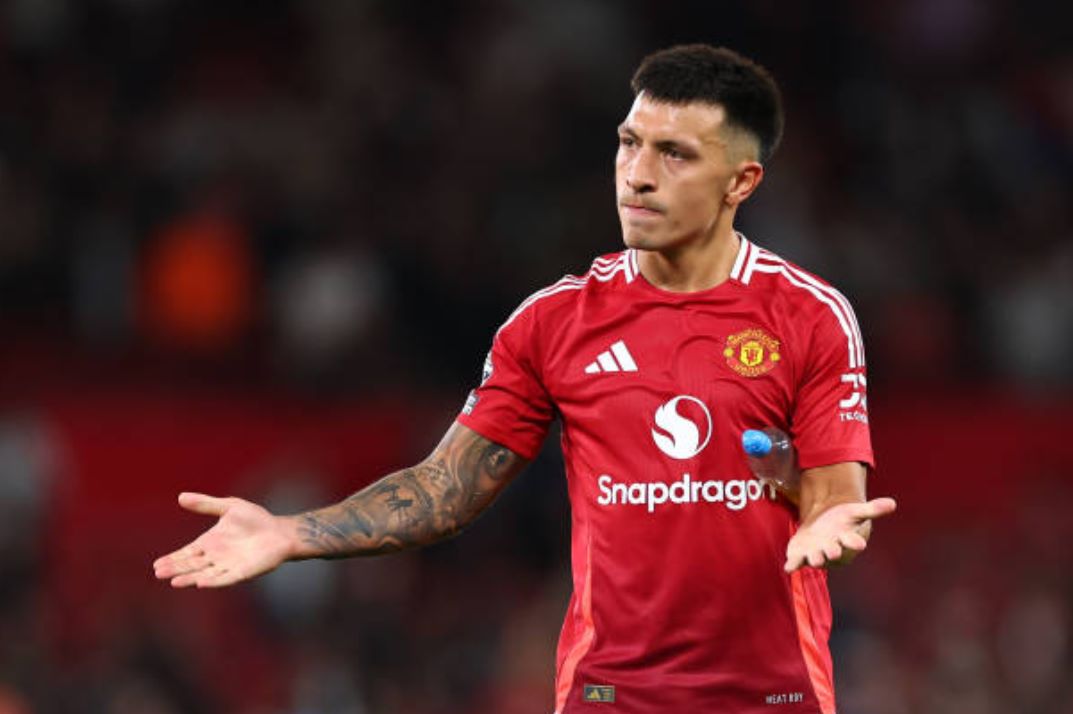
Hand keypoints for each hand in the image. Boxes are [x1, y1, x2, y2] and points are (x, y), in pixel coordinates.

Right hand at [153, 492, 295, 587]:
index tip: (157, 564)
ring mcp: (228, 566)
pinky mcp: (241, 572)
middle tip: (159, 573)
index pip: (187, 553)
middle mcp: (215, 557)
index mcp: (210, 542)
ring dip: (189, 578)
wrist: (280, 531)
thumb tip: (181, 497)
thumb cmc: (256, 519)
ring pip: (204, 575)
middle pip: (191, 565)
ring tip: (174, 582)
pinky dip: (212, 581)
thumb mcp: (229, 507)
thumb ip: (206, 504)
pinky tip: (200, 583)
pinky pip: (224, 578)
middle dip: (176, 569)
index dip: (173, 558)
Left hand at [784, 497, 895, 572]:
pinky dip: (792, 565)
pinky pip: (796, 562)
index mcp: (846, 540)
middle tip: (834, 552)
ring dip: (815, 559)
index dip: (854, 542)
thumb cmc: (841, 521)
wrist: (822, 526)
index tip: (859, 543)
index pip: (852, 542)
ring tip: (814, 559)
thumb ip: (872, 509)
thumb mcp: (855, 512)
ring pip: (816, 559)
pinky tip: (788, 568)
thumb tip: (892, 503)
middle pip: (833, 552)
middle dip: (833, 552)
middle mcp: (831, 549)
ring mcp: (815, 553)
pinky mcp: (800, 554)